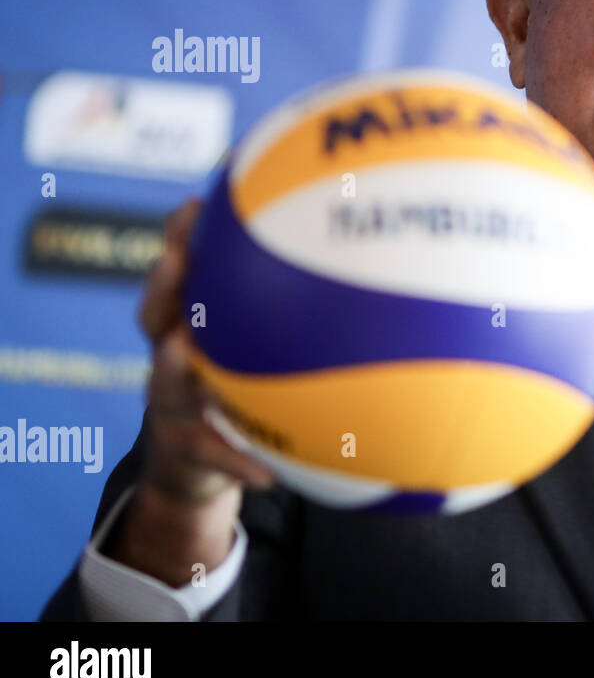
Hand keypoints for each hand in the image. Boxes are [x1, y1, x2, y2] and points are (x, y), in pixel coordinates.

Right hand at [103, 197, 273, 586]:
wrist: (204, 463)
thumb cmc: (242, 384)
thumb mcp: (259, 345)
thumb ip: (289, 307)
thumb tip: (355, 252)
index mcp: (190, 324)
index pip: (179, 273)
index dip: (179, 238)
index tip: (194, 205)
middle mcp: (172, 357)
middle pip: (154, 317)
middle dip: (162, 286)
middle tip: (174, 260)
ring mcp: (172, 403)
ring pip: (165, 385)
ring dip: (171, 367)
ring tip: (179, 351)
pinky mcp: (190, 450)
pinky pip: (214, 456)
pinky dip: (238, 463)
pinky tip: (266, 472)